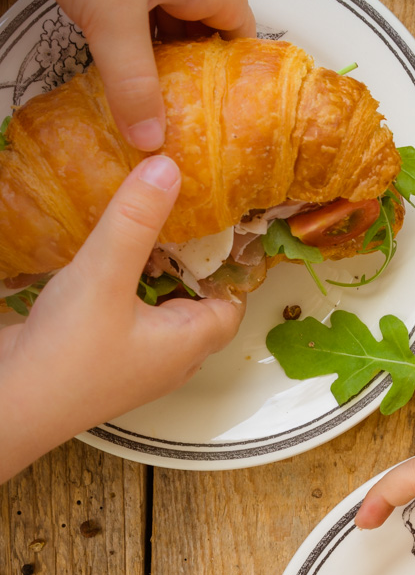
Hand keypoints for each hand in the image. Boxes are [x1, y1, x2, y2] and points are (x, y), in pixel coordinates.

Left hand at [0, 0, 253, 149]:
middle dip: (200, 79)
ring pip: (161, 35)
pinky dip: (127, 59)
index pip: (240, 24)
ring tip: (162, 117)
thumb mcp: (115, 16)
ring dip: (160, 71)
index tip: (240, 110)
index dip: (244, 66)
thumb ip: (133, 82)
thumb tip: (152, 145)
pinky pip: (125, 31)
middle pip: (200, 35)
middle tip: (198, 126)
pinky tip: (120, 88)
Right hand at [0, 154, 242, 481]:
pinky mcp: (102, 358)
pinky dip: (125, 288)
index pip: (232, 303)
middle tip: (180, 218)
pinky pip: (128, 317)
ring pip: (160, 310)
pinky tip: (104, 265)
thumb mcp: (105, 275)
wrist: (10, 406)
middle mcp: (169, 358)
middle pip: (198, 304)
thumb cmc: (66, 357)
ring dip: (154, 274)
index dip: (231, 265)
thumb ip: (136, 222)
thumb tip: (168, 168)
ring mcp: (135, 362)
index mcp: (188, 344)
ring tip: (144, 232)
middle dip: (192, 263)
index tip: (221, 223)